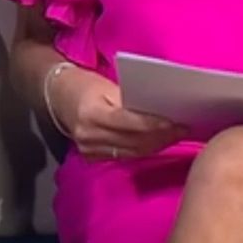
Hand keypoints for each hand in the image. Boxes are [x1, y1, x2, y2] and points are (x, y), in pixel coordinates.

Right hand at [49, 65, 186, 160]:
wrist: (57, 96)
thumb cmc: (85, 84)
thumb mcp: (106, 86)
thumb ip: (129, 100)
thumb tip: (162, 109)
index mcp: (91, 114)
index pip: (129, 122)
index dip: (155, 124)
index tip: (177, 121)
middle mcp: (89, 136)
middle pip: (134, 141)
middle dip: (162, 136)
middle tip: (185, 128)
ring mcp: (89, 150)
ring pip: (133, 152)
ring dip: (157, 144)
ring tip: (177, 135)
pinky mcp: (92, 157)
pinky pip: (126, 156)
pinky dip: (144, 149)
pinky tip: (159, 142)